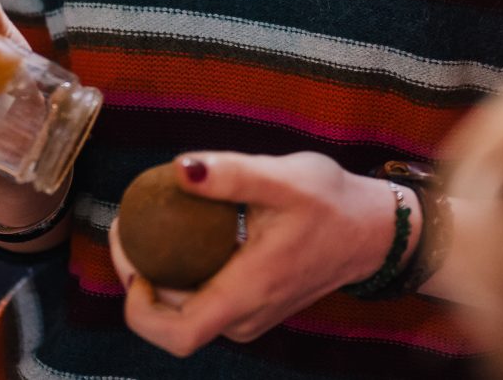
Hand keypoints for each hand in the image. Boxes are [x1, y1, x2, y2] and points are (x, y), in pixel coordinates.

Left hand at [107, 151, 403, 356]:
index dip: (138, 306)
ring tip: (148, 226)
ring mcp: (250, 317)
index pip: (177, 334)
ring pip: (185, 312)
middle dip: (138, 279)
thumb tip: (177, 169)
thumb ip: (230, 175)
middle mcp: (246, 317)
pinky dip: (183, 274)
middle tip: (130, 226)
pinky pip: (204, 301)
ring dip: (158, 277)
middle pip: (171, 321)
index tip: (133, 255)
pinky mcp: (254, 307)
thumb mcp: (282, 177)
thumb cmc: (332, 203)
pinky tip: (180, 235)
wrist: (372, 230)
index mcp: (248, 293)